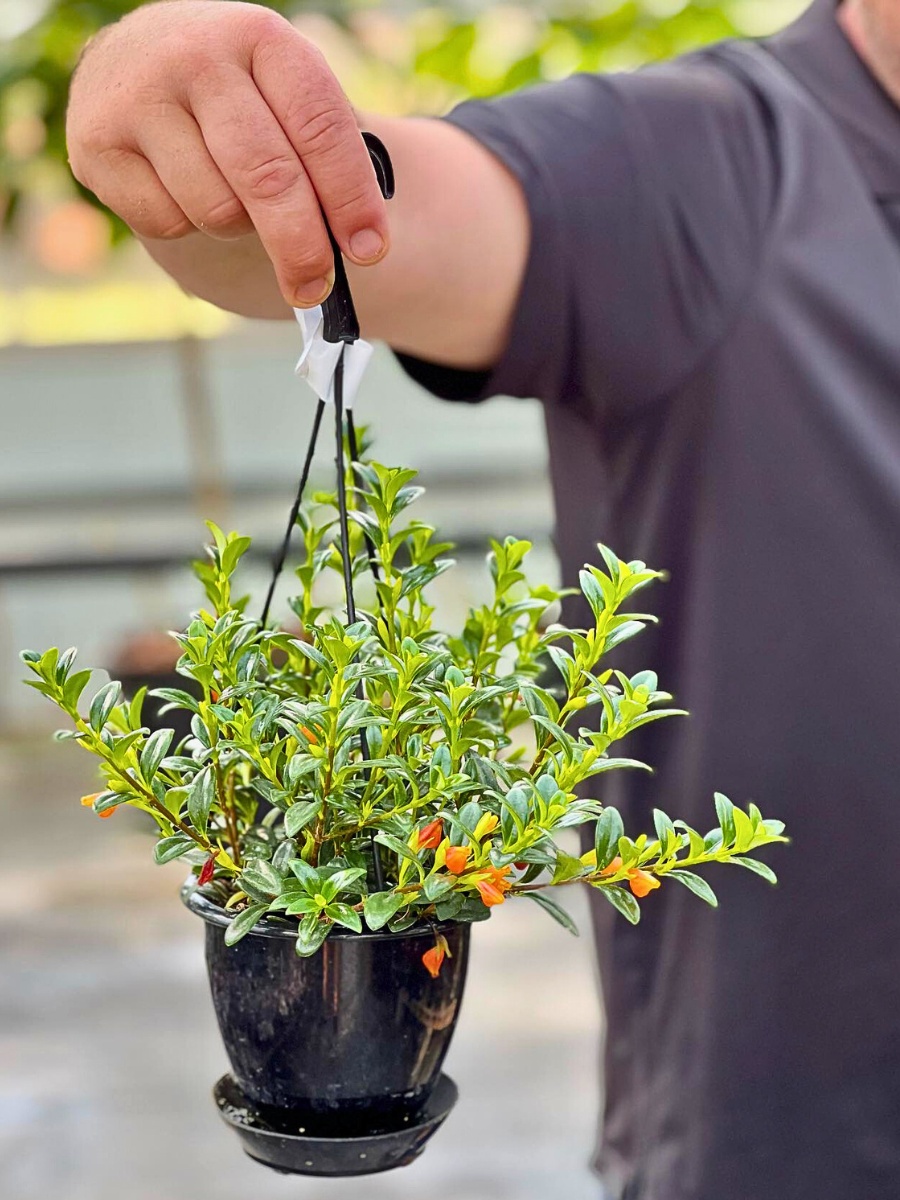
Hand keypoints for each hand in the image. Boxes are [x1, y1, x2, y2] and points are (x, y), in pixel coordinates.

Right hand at [67, 0, 389, 306]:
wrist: (137, 63)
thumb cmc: (237, 97)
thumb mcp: (285, 100)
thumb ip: (323, 158)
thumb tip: (362, 246)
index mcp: (262, 37)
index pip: (319, 126)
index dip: (350, 197)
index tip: (370, 250)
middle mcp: (197, 55)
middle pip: (268, 177)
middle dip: (302, 246)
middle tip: (317, 287)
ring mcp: (140, 97)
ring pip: (217, 208)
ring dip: (237, 227)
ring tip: (230, 194)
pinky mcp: (98, 143)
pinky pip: (167, 223)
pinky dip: (186, 227)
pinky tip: (181, 189)